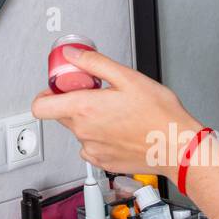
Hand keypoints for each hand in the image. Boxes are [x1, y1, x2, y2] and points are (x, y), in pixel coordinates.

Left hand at [31, 47, 203, 177]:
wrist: (178, 147)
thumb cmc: (159, 115)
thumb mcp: (128, 77)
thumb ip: (94, 64)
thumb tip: (72, 55)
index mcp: (84, 110)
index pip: (40, 106)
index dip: (46, 94)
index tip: (59, 87)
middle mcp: (84, 132)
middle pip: (61, 115)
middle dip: (73, 101)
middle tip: (97, 93)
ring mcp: (92, 150)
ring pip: (78, 130)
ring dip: (89, 120)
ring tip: (115, 112)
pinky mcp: (103, 162)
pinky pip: (91, 147)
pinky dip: (99, 137)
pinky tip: (119, 129)